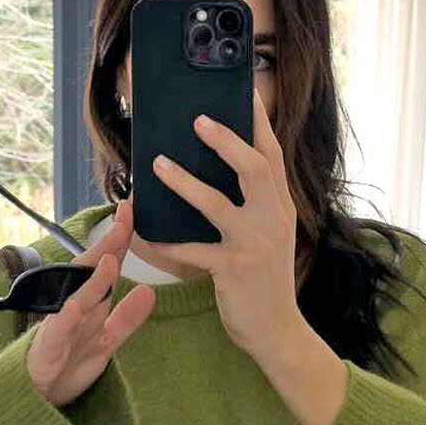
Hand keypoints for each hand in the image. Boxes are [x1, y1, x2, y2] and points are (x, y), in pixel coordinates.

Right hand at [26, 197, 155, 407]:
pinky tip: (75, 306)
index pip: (106, 265)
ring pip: (79, 298)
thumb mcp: (105, 340)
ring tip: (111, 258)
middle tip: (124, 217)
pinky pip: (58, 331)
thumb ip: (126, 318)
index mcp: (90, 304)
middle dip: (108, 245)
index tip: (132, 210)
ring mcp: (60, 326)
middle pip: (92, 271)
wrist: (37, 396)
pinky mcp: (49, 347)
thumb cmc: (68, 364)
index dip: (120, 240)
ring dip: (94, 279)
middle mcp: (75, 308)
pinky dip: (66, 318)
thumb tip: (149, 292)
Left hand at [145, 84, 302, 357]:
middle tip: (198, 120)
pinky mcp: (234, 270)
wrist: (278, 331)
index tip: (245, 93)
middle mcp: (274, 219)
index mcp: (281, 207)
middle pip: (254, 168)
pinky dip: (166, 244)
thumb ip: (256, 206)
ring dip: (185, 182)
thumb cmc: (265, 282)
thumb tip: (222, 173)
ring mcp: (255, 244)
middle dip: (226, 140)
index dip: (258, 123)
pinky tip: (144, 236)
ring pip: (218, 204)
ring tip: (158, 164)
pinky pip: (193, 250)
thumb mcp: (270, 238)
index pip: (272, 156)